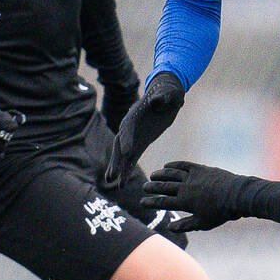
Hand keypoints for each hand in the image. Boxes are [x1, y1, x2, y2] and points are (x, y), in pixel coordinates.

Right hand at [102, 71, 184, 188]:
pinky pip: (132, 158)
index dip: (127, 140)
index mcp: (134, 115)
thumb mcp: (167, 94)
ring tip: (118, 186)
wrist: (167, 96)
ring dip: (120, 170)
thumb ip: (161, 98)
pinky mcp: (140, 143)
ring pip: (123, 155)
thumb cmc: (167, 94)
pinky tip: (123, 182)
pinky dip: (128, 169)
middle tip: (112, 176)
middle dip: (116, 161)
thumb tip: (156, 101)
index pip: (128, 128)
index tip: (128, 152)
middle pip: (120, 145)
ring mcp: (134, 136)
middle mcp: (130, 127)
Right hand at [140, 160, 249, 233]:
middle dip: (153, 187)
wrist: (237, 195)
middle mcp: (185, 188)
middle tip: (144, 187)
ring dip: (161, 174)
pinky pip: (184, 165)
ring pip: (172, 174)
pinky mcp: (200, 169)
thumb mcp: (203, 223)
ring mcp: (192, 177)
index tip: (142, 202)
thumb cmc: (220, 212)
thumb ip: (185, 225)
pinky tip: (167, 165)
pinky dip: (174, 165)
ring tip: (153, 175)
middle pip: (164, 187)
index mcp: (185, 202)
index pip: (163, 202)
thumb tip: (169, 227)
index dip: (151, 202)